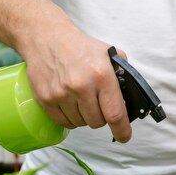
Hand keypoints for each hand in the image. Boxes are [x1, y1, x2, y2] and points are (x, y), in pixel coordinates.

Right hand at [22, 26, 131, 142]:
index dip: (122, 130)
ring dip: (83, 117)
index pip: (115, 113)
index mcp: (101, 75)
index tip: (125, 136)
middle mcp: (81, 86)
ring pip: (80, 123)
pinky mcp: (46, 99)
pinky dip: (69, 118)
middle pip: (97, 122)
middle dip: (100, 117)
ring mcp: (61, 94)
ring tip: (80, 98)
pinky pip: (63, 122)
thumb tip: (130, 99)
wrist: (46, 38)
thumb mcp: (108, 54)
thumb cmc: (79, 47)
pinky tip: (69, 103)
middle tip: (96, 103)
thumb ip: (123, 75)